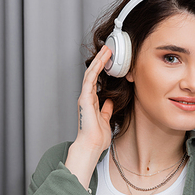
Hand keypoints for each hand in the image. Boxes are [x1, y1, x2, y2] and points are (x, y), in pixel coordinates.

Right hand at [65, 46, 113, 187]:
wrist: (91, 145)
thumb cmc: (96, 137)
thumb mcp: (105, 119)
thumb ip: (107, 109)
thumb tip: (110, 100)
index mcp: (91, 102)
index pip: (96, 80)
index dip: (102, 69)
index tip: (110, 60)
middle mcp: (86, 97)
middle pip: (93, 73)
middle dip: (100, 60)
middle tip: (108, 49)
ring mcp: (84, 97)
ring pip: (90, 73)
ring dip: (98, 60)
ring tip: (106, 50)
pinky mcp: (84, 98)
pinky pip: (89, 79)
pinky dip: (96, 68)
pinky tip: (102, 60)